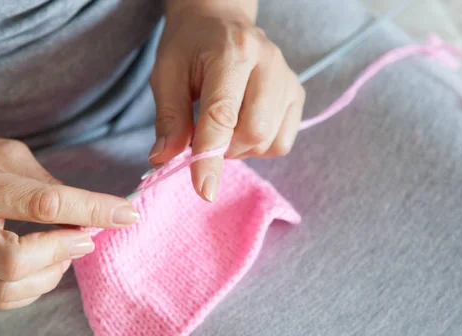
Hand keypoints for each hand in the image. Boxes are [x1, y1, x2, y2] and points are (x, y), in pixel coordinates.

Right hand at [0, 121, 138, 309]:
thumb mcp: (5, 152)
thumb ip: (46, 184)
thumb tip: (88, 212)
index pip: (42, 205)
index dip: (92, 211)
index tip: (126, 214)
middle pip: (18, 262)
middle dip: (64, 251)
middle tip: (86, 236)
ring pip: (7, 289)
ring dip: (52, 273)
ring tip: (65, 249)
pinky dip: (32, 289)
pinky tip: (45, 266)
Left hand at [149, 0, 304, 201]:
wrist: (221, 20)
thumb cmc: (190, 46)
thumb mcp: (167, 74)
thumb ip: (168, 118)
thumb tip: (164, 160)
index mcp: (232, 52)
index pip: (223, 115)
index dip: (211, 157)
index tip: (203, 190)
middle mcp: (269, 63)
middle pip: (255, 133)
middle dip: (224, 150)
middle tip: (204, 138)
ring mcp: (288, 79)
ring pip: (271, 142)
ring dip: (241, 149)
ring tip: (223, 127)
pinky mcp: (297, 94)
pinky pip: (283, 142)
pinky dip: (259, 146)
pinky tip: (242, 126)